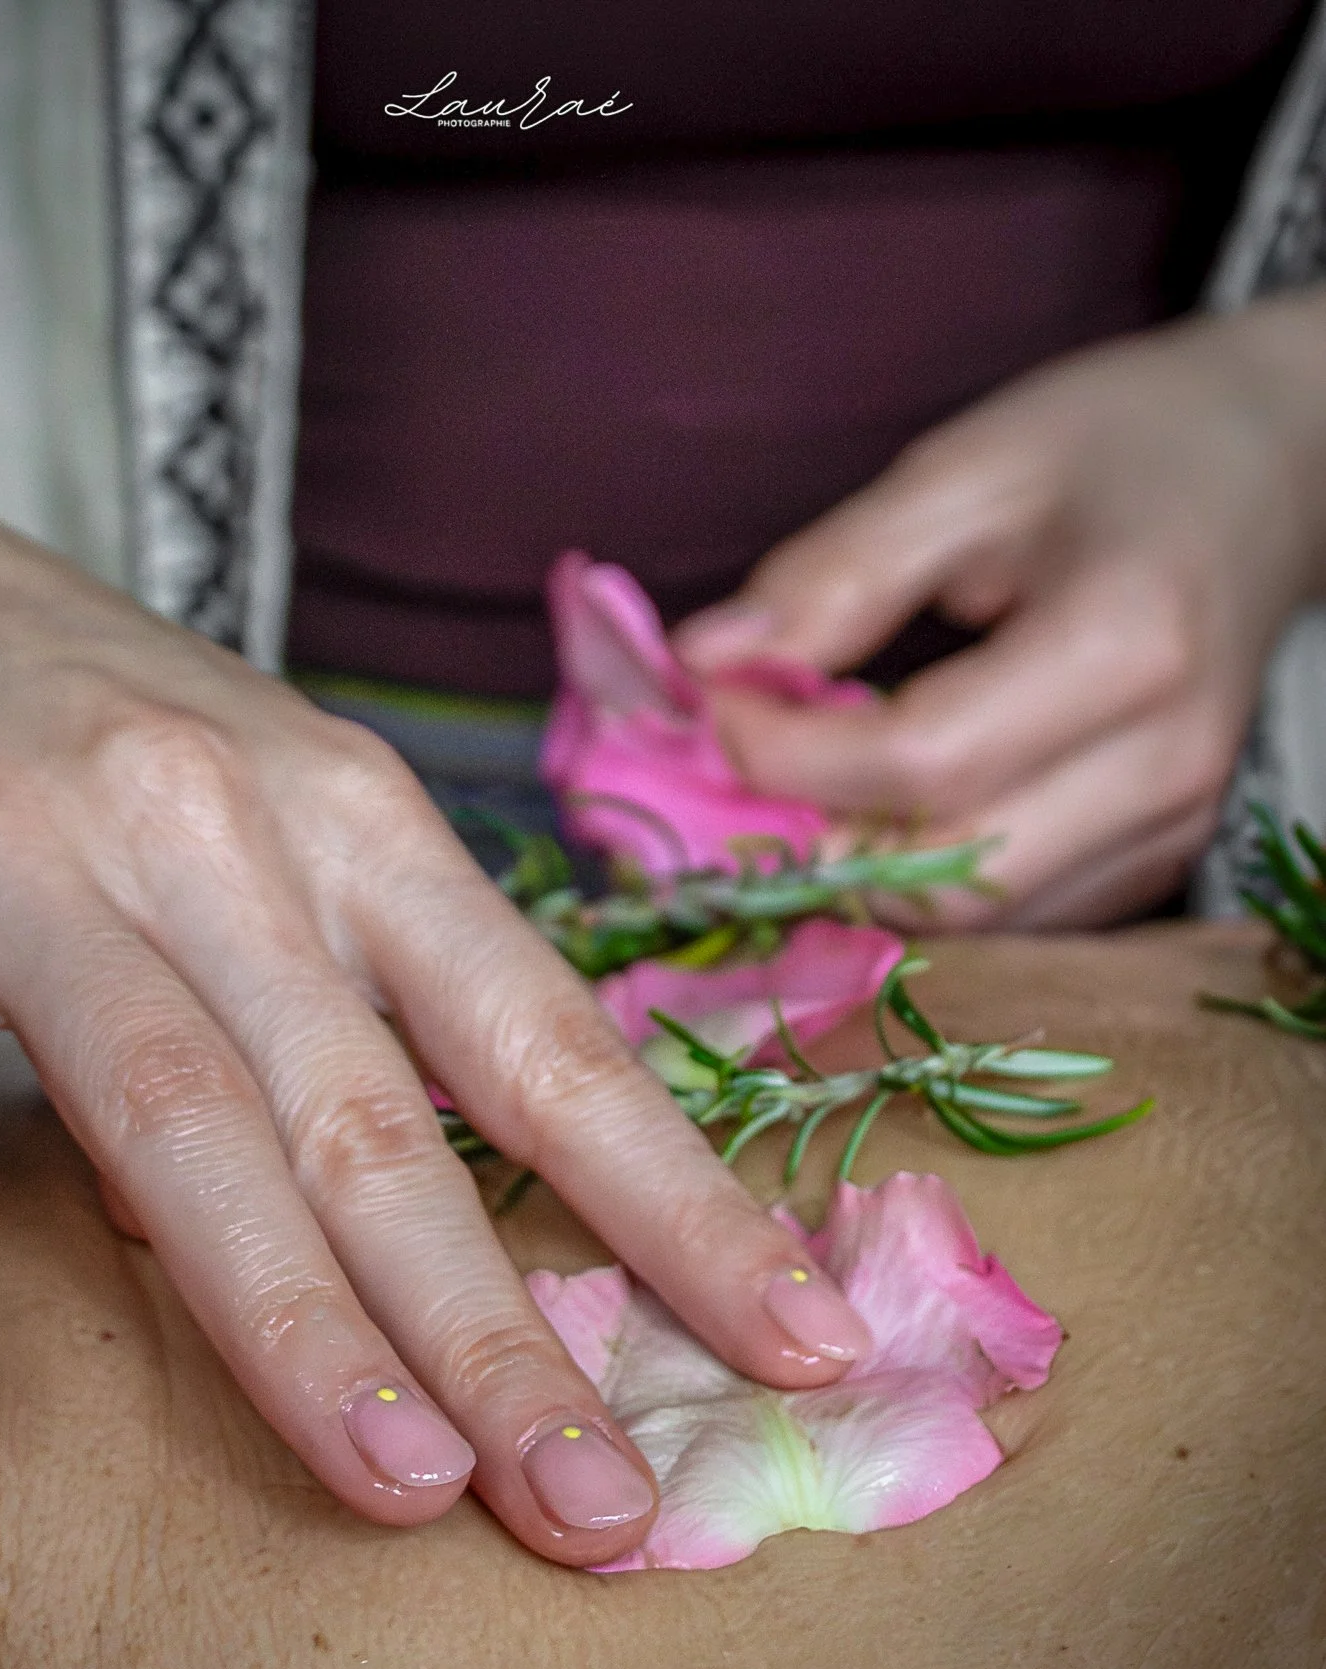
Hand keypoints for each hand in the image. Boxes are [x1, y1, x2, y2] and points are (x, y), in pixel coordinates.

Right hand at [0, 397, 871, 1566]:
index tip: (798, 1343)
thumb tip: (390, 1246)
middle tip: (601, 1511)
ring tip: (395, 1488)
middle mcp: (202, 828)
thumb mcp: (269, 805)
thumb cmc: (88, 711)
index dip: (677, 1204)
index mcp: (346, 814)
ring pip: (167, 1111)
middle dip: (498, 1330)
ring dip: (286, 1318)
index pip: (540, 1039)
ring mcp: (4, 854)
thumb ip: (344, 1003)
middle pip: (369, 1116)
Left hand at [673, 289, 1325, 927]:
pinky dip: (920, 883)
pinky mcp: (1158, 859)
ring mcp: (1173, 826)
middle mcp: (1165, 762)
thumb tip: (701, 666)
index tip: (710, 702)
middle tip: (729, 771)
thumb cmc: (1122, 447)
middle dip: (809, 841)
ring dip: (856, 873)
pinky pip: (1013, 918)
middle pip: (945, 876)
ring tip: (794, 787)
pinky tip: (875, 809)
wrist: (1272, 471)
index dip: (785, 754)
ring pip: (973, 921)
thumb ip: (835, 572)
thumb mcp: (969, 468)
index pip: (920, 761)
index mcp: (1129, 642)